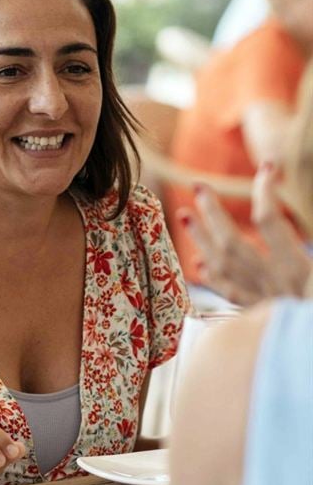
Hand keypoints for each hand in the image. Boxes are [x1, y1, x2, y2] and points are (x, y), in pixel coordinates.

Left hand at [178, 163, 311, 305]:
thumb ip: (308, 243)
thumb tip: (276, 218)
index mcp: (298, 269)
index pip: (269, 220)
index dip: (265, 189)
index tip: (267, 167)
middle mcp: (273, 284)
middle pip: (232, 242)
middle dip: (213, 212)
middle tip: (198, 186)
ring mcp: (262, 303)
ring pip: (222, 268)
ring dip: (201, 239)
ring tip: (184, 215)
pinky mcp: (259, 317)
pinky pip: (228, 295)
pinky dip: (212, 276)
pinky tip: (201, 263)